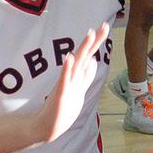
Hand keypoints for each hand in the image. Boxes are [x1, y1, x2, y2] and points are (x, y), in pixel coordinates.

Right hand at [33, 22, 109, 143]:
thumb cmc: (63, 107)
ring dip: (83, 48)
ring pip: (77, 63)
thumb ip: (86, 76)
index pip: (89, 54)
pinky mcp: (61, 94)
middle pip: (85, 54)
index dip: (97, 42)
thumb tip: (93, 61)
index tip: (105, 26)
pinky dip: (67, 68)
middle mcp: (72, 76)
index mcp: (77, 75)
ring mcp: (66, 84)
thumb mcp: (79, 90)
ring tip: (90, 33)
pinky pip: (64, 79)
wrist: (46, 126)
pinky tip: (70, 57)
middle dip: (94, 41)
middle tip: (104, 25)